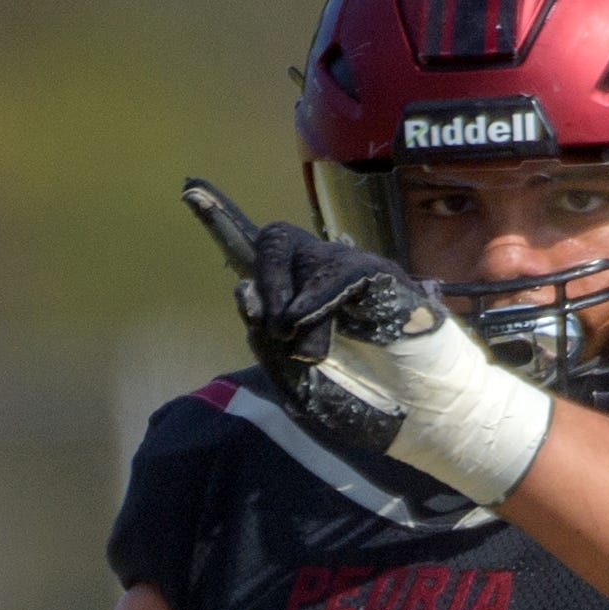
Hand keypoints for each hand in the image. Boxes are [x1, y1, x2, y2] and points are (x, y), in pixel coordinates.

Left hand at [236, 221, 552, 506]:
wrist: (419, 420)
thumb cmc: (359, 402)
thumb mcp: (296, 383)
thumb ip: (264, 341)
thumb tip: (242, 287)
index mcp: (292, 301)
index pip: (254, 252)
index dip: (221, 219)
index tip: (189, 189)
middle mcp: (318, 277)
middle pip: (272, 240)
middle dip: (263, 280)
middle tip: (276, 329)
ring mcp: (350, 273)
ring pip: (300, 256)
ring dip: (291, 310)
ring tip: (312, 353)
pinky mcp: (380, 276)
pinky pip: (337, 270)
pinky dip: (316, 299)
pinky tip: (308, 327)